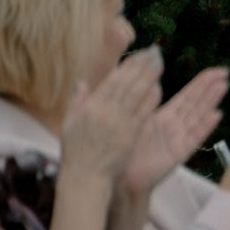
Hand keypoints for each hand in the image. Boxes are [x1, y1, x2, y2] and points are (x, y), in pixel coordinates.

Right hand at [58, 49, 163, 180]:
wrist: (86, 177)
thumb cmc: (77, 151)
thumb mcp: (70, 124)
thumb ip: (77, 101)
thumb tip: (82, 81)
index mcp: (89, 108)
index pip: (111, 82)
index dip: (126, 67)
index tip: (138, 54)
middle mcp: (105, 113)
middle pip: (126, 84)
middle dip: (141, 66)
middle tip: (154, 52)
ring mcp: (119, 124)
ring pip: (136, 96)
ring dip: (148, 78)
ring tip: (158, 63)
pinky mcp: (130, 136)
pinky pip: (142, 114)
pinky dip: (150, 99)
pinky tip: (158, 88)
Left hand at [125, 68, 229, 196]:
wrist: (121, 179)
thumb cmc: (123, 152)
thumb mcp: (131, 121)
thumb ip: (142, 103)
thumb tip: (151, 82)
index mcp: (163, 117)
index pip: (186, 96)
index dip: (200, 83)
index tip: (214, 70)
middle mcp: (174, 126)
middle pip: (196, 103)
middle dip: (210, 87)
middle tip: (225, 72)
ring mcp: (179, 139)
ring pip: (198, 116)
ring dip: (211, 101)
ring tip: (224, 86)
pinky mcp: (179, 153)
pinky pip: (194, 137)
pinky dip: (205, 126)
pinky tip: (216, 115)